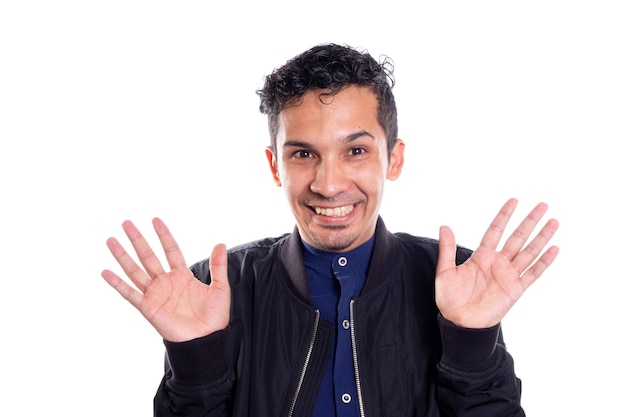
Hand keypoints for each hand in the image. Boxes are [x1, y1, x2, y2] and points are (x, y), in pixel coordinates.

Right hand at [101, 218, 230, 341]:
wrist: (205, 340)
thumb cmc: (214, 317)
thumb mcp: (220, 288)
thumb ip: (218, 266)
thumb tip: (220, 243)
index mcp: (182, 276)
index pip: (170, 250)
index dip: (163, 235)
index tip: (155, 220)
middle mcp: (166, 282)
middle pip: (148, 256)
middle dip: (137, 239)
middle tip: (126, 223)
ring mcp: (155, 294)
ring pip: (135, 270)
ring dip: (122, 256)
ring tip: (111, 240)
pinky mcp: (148, 307)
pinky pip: (129, 293)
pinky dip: (117, 283)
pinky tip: (106, 272)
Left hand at [435, 198, 558, 328]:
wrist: (460, 323)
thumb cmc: (450, 299)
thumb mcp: (445, 271)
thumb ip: (447, 249)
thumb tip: (444, 226)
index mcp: (482, 256)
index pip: (496, 230)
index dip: (504, 215)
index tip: (514, 200)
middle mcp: (498, 262)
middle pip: (517, 237)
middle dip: (530, 221)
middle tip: (543, 205)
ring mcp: (509, 275)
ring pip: (529, 251)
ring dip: (542, 237)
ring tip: (554, 221)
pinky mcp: (516, 289)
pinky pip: (533, 273)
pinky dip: (544, 262)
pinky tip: (554, 249)